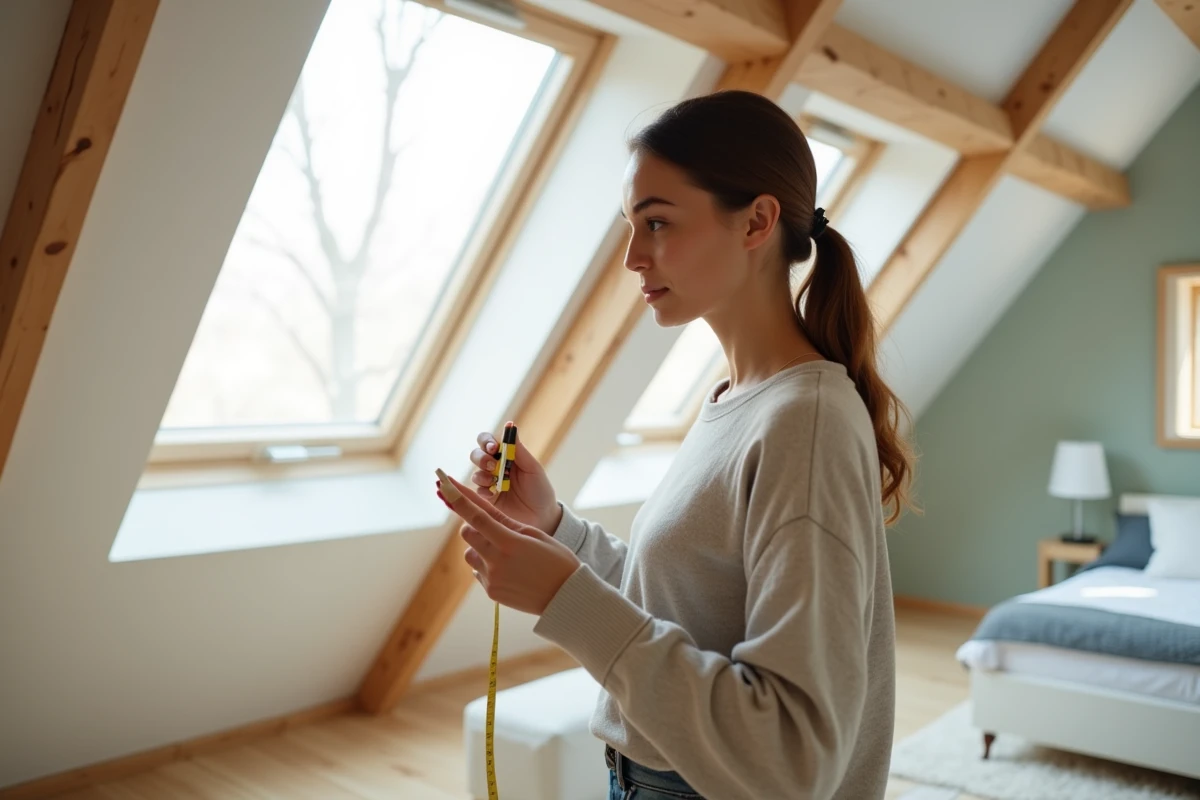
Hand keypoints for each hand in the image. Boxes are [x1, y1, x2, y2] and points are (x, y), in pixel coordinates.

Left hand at [436, 472, 579, 615]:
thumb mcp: (535, 535)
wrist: (567, 597)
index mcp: (509, 542)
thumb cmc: (556, 560)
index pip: (477, 517)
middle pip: (467, 534)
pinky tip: (509, 569)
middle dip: (473, 526)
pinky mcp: (491, 592)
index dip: (459, 500)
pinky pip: (478, 572)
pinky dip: (487, 566)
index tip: (444, 485)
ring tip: (505, 554)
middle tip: (490, 527)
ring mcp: (492, 578)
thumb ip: (506, 522)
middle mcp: (496, 561)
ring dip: (480, 548)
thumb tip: (482, 511)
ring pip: (470, 554)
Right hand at [469, 424, 561, 534]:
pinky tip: (492, 494)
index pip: (489, 442)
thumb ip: (519, 450)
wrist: (543, 518)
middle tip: (492, 464)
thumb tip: (510, 426)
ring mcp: (489, 484)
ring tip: (493, 481)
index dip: (487, 441)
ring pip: (474, 473)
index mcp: (507, 457)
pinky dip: (482, 490)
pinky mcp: (486, 501)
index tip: (493, 447)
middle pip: (477, 455)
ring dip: (481, 474)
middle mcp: (495, 468)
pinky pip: (475, 492)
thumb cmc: (540, 491)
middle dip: (481, 457)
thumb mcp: (533, 469)